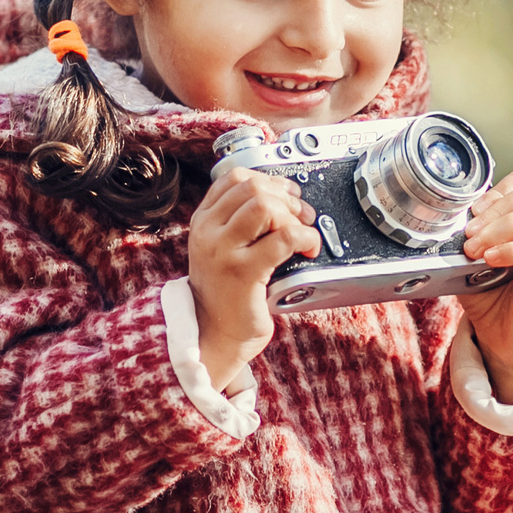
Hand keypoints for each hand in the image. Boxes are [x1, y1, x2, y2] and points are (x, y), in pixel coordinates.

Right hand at [187, 168, 319, 388]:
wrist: (213, 335)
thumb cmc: (227, 293)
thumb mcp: (222, 249)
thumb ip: (239, 221)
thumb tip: (283, 195)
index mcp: (203, 221)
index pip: (234, 177)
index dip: (268, 180)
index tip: (286, 196)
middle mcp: (208, 232)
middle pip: (252, 187)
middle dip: (285, 197)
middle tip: (300, 216)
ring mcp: (223, 252)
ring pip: (264, 207)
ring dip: (293, 215)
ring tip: (302, 234)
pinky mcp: (243, 273)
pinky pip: (282, 239)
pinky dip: (305, 237)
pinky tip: (309, 249)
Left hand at [459, 171, 512, 411]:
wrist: (508, 345)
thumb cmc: (491, 303)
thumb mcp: (467, 268)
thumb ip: (461, 245)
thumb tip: (439, 229)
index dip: (496, 190)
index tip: (470, 210)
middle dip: (494, 207)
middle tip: (468, 233)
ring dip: (497, 228)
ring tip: (474, 249)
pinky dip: (510, 250)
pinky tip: (489, 260)